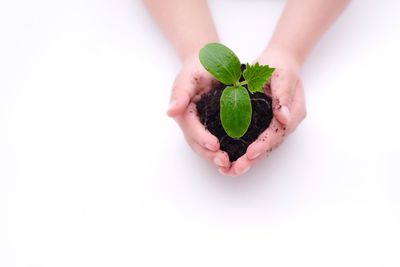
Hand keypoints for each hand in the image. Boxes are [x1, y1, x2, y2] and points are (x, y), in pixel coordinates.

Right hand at [167, 55, 230, 168]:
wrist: (209, 62)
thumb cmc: (197, 68)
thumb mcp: (188, 77)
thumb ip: (180, 94)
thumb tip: (170, 112)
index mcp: (183, 112)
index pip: (191, 128)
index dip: (202, 138)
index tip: (215, 146)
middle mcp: (192, 123)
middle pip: (198, 143)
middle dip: (210, 154)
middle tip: (224, 162)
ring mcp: (203, 126)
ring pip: (207, 146)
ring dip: (216, 157)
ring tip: (230, 165)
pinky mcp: (216, 125)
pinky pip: (220, 139)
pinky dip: (226, 149)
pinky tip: (237, 156)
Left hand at [218, 49, 306, 175]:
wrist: (279, 59)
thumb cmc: (280, 65)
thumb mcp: (281, 76)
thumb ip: (282, 97)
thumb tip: (284, 119)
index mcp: (294, 113)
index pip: (278, 133)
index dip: (264, 144)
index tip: (250, 153)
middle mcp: (286, 122)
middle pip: (270, 145)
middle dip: (253, 159)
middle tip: (235, 170)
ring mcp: (276, 124)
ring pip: (262, 145)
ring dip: (248, 159)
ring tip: (230, 170)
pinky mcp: (265, 123)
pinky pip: (256, 139)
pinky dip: (245, 149)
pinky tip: (232, 158)